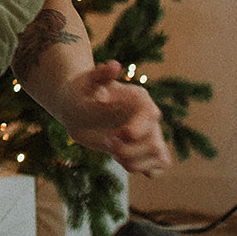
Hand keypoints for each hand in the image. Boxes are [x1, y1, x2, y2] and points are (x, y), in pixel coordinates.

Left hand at [54, 61, 170, 176]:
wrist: (76, 108)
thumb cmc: (82, 91)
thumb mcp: (87, 81)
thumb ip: (101, 74)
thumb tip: (114, 66)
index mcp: (140, 99)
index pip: (151, 117)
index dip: (136, 130)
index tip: (117, 135)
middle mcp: (149, 119)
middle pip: (155, 143)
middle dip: (130, 150)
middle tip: (108, 143)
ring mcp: (148, 136)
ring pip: (160, 158)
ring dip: (135, 162)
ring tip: (114, 154)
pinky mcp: (141, 151)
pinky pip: (158, 168)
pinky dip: (144, 169)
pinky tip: (123, 162)